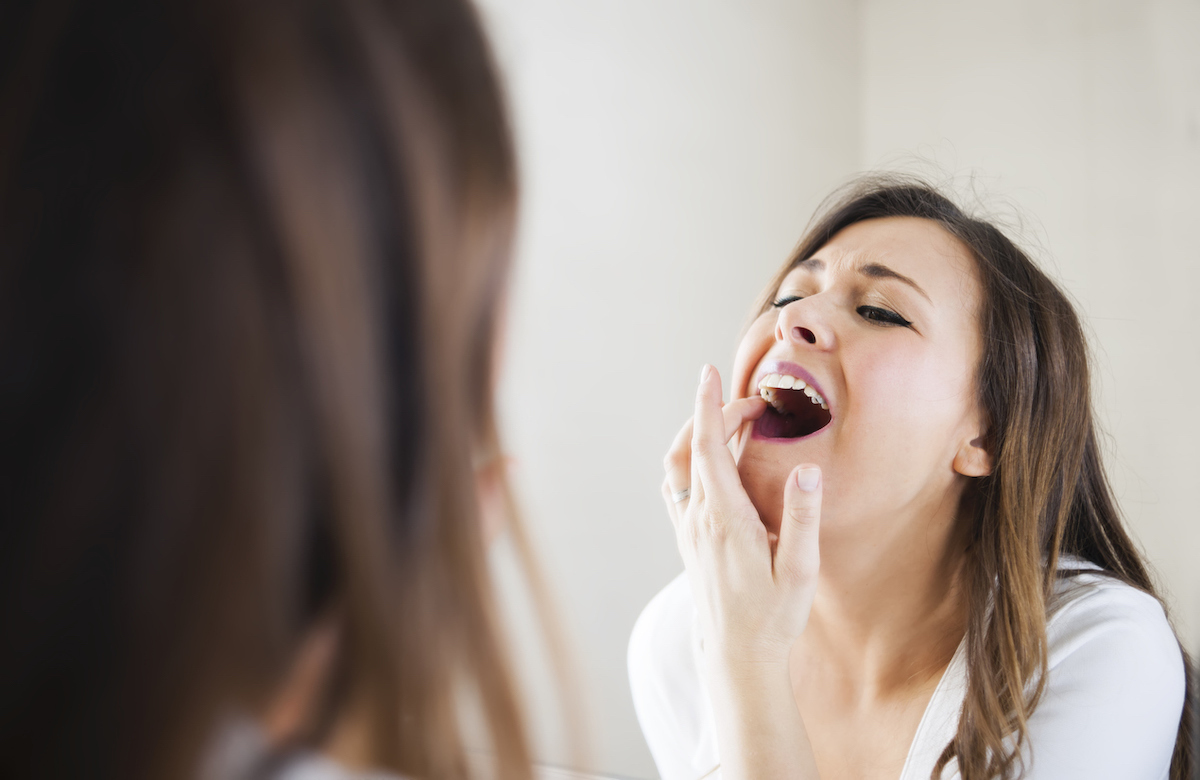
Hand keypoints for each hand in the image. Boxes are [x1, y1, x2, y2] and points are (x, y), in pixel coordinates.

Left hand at [662, 364, 823, 668]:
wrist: (737, 656)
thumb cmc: (773, 616)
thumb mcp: (800, 570)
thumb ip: (803, 517)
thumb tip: (809, 469)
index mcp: (725, 520)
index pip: (707, 448)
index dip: (708, 407)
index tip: (709, 373)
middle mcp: (697, 520)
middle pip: (693, 448)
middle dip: (715, 415)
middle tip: (755, 404)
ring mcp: (687, 530)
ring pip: (678, 466)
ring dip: (698, 435)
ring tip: (731, 423)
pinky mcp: (687, 540)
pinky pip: (678, 486)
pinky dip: (691, 460)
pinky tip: (714, 462)